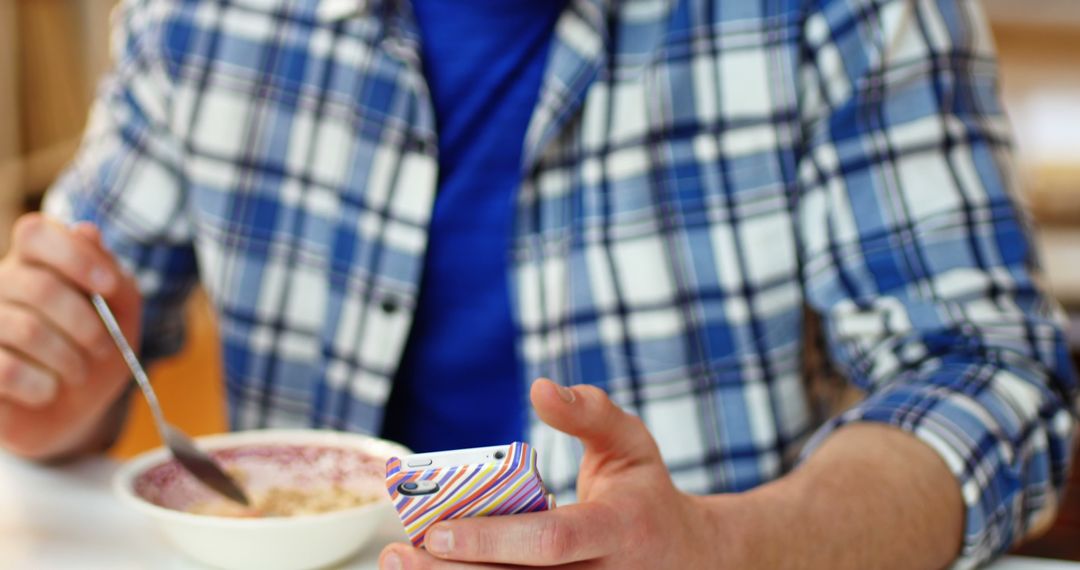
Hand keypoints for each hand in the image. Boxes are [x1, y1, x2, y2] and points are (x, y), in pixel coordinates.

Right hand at [0, 214, 141, 459]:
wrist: (75, 411)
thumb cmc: (97, 352)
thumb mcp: (122, 314)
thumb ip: (112, 276)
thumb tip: (86, 231)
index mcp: (33, 262)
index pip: (35, 233)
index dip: (74, 255)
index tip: (109, 286)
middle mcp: (0, 285)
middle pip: (40, 287)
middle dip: (87, 325)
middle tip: (103, 348)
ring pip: (26, 330)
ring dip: (69, 359)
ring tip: (78, 372)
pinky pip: (6, 370)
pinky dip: (42, 386)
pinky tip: (47, 391)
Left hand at [378, 379, 744, 568]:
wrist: (693, 559)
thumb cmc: (646, 494)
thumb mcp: (630, 442)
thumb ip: (589, 412)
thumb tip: (541, 387)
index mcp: (617, 528)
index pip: (552, 541)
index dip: (492, 539)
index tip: (437, 529)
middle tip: (401, 552)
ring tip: (403, 566)